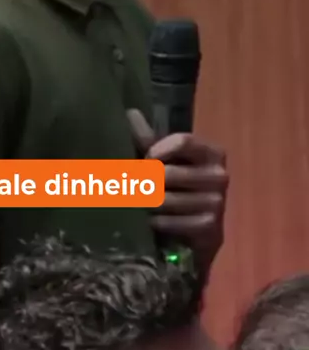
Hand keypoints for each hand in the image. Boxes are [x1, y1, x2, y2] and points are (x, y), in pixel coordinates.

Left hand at [127, 109, 227, 273]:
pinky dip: (154, 222)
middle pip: (168, 173)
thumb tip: (130, 112)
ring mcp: (217, 203)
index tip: (144, 160)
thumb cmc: (177, 189)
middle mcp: (220, 175)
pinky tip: (149, 222)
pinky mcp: (210, 228)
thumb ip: (148, 140)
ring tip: (135, 204)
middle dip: (142, 182)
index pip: (183, 141)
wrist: (195, 237)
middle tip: (128, 187)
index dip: (157, 150)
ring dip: (144, 204)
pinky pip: (170, 221)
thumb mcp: (164, 162)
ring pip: (164, 199)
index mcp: (212, 153)